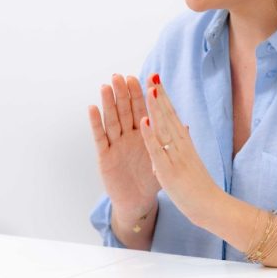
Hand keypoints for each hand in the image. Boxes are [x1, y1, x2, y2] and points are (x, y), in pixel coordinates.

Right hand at [88, 74, 159, 220]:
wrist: (139, 202)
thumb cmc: (151, 180)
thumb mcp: (164, 159)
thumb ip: (169, 141)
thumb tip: (184, 123)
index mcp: (143, 134)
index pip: (143, 109)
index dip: (143, 94)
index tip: (145, 77)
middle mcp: (128, 136)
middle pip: (125, 110)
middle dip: (124, 93)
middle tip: (120, 75)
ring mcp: (116, 144)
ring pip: (112, 119)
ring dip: (108, 102)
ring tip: (106, 86)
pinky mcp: (105, 157)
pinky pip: (100, 137)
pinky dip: (96, 123)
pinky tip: (92, 108)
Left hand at [140, 78, 218, 225]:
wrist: (211, 207)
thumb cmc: (199, 186)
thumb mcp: (191, 160)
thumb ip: (184, 143)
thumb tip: (183, 127)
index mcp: (185, 143)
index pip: (172, 115)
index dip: (164, 97)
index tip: (155, 80)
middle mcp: (181, 145)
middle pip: (169, 115)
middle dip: (159, 95)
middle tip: (151, 74)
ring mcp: (176, 156)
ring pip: (164, 127)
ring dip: (156, 107)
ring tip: (149, 88)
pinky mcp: (169, 170)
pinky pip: (158, 149)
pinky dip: (151, 134)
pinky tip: (144, 121)